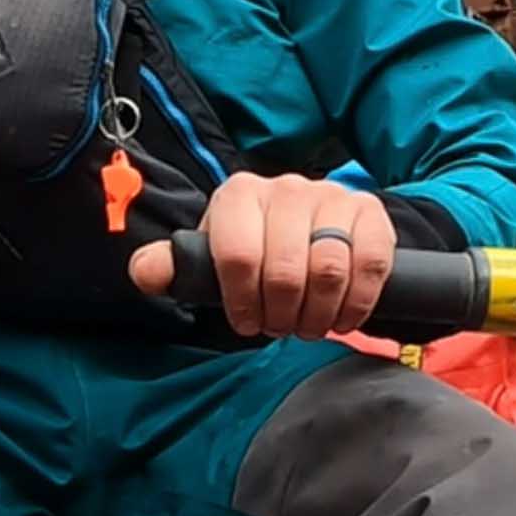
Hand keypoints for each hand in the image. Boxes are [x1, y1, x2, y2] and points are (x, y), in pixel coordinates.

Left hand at [129, 172, 396, 339]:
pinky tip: (343, 315)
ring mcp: (332, 197)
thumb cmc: (256, 250)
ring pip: (329, 269)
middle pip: (284, 270)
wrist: (316, 228)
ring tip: (309, 325)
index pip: (237, 255)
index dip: (242, 302)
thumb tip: (145, 273)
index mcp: (239, 195)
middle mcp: (286, 188)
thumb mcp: (212, 257)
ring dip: (319, 314)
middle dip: (281, 315)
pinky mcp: (370, 213)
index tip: (247, 322)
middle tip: (281, 327)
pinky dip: (357, 302)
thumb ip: (176, 266)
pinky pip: (370, 264)